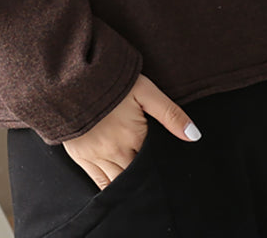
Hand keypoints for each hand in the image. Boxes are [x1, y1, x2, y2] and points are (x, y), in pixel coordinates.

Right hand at [61, 72, 200, 189]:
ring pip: (117, 184)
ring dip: (128, 187)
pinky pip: (98, 182)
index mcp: (134, 136)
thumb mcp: (145, 90)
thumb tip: (194, 136)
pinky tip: (118, 190)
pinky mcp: (80, 156)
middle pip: (135, 178)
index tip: (169, 177)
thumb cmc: (111, 79)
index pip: (152, 165)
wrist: (72, 74)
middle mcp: (115, 151)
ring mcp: (95, 156)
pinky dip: (109, 188)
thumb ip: (170, 114)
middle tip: (159, 191)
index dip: (161, 171)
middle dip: (146, 182)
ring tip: (140, 192)